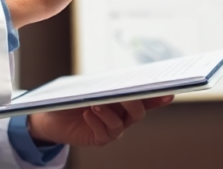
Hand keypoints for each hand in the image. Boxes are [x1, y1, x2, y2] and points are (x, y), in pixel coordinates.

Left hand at [27, 96, 173, 146]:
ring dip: (109, 113)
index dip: (159, 97)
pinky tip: (87, 113)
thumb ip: (105, 85)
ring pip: (121, 124)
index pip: (146, 99)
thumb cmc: (75, 96)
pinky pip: (104, 134)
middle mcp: (123, 115)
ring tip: (95, 104)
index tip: (169, 92)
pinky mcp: (100, 138)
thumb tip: (118, 83)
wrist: (53, 114)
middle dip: (133, 104)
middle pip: (138, 113)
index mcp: (125, 100)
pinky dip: (96, 122)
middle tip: (123, 95)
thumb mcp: (89, 87)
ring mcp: (112, 128)